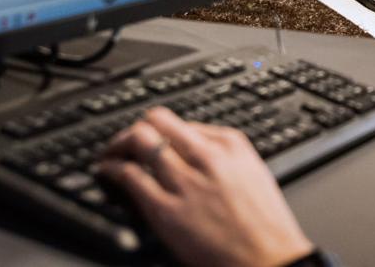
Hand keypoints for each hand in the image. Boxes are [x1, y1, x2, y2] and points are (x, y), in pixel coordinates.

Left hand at [100, 107, 313, 266]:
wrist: (267, 260)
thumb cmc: (264, 227)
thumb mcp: (252, 175)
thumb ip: (224, 159)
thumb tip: (194, 153)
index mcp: (231, 145)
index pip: (183, 123)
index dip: (162, 132)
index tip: (154, 142)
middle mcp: (206, 156)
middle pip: (157, 121)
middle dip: (137, 129)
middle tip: (126, 143)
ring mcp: (185, 181)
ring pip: (139, 140)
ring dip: (118, 145)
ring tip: (111, 155)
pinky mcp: (166, 210)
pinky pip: (130, 176)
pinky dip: (112, 170)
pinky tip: (107, 173)